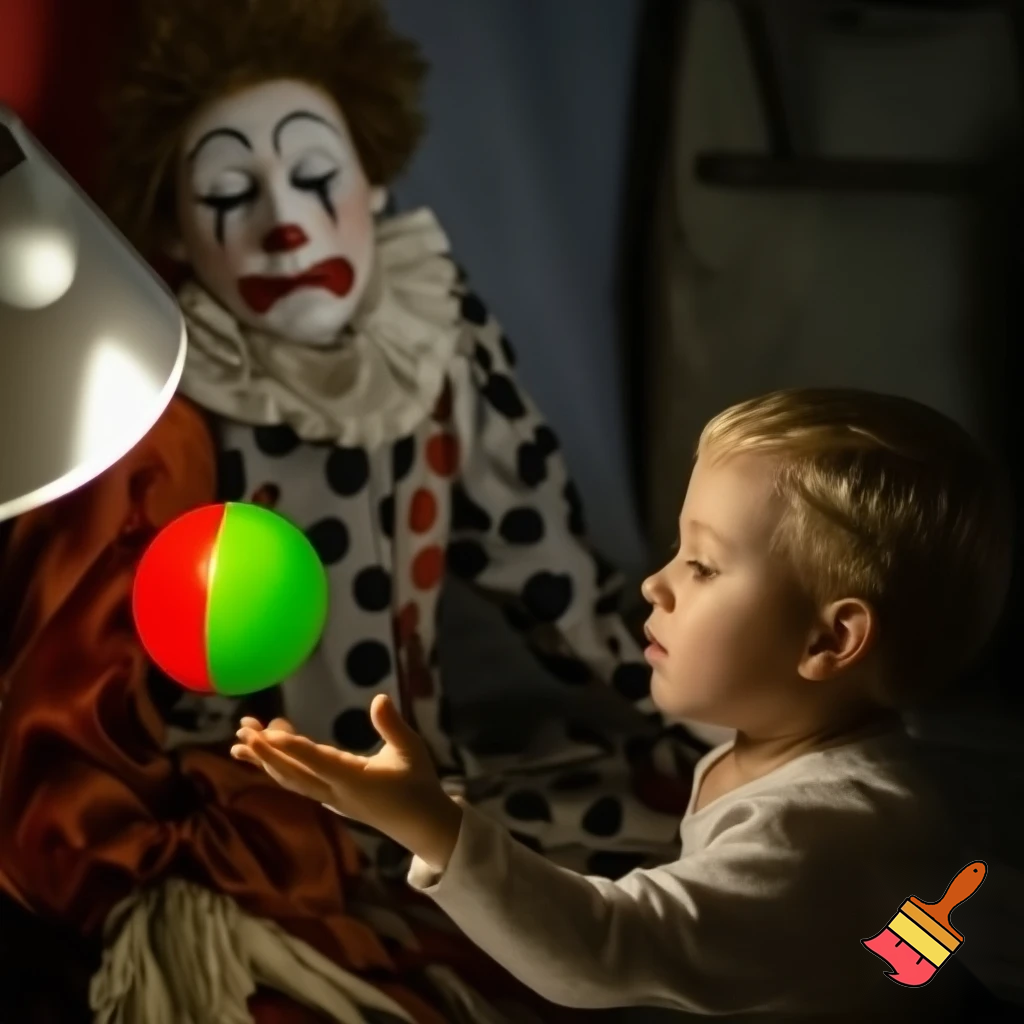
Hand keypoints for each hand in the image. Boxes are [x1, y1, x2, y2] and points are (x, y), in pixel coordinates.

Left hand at [231, 694, 462, 870]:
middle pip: (293, 773)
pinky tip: (268, 754)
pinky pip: (298, 782)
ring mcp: (331, 798)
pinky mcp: (331, 799)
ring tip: (240, 742)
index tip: (267, 733)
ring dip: (265, 760)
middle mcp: (336, 792)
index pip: (317, 761)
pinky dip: (279, 767)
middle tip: (241, 730)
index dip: (292, 747)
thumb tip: (379, 698)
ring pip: (290, 780)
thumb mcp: (412, 751)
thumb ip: (393, 726)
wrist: (422, 827)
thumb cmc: (419, 785)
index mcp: (354, 780)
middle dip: (265, 752)